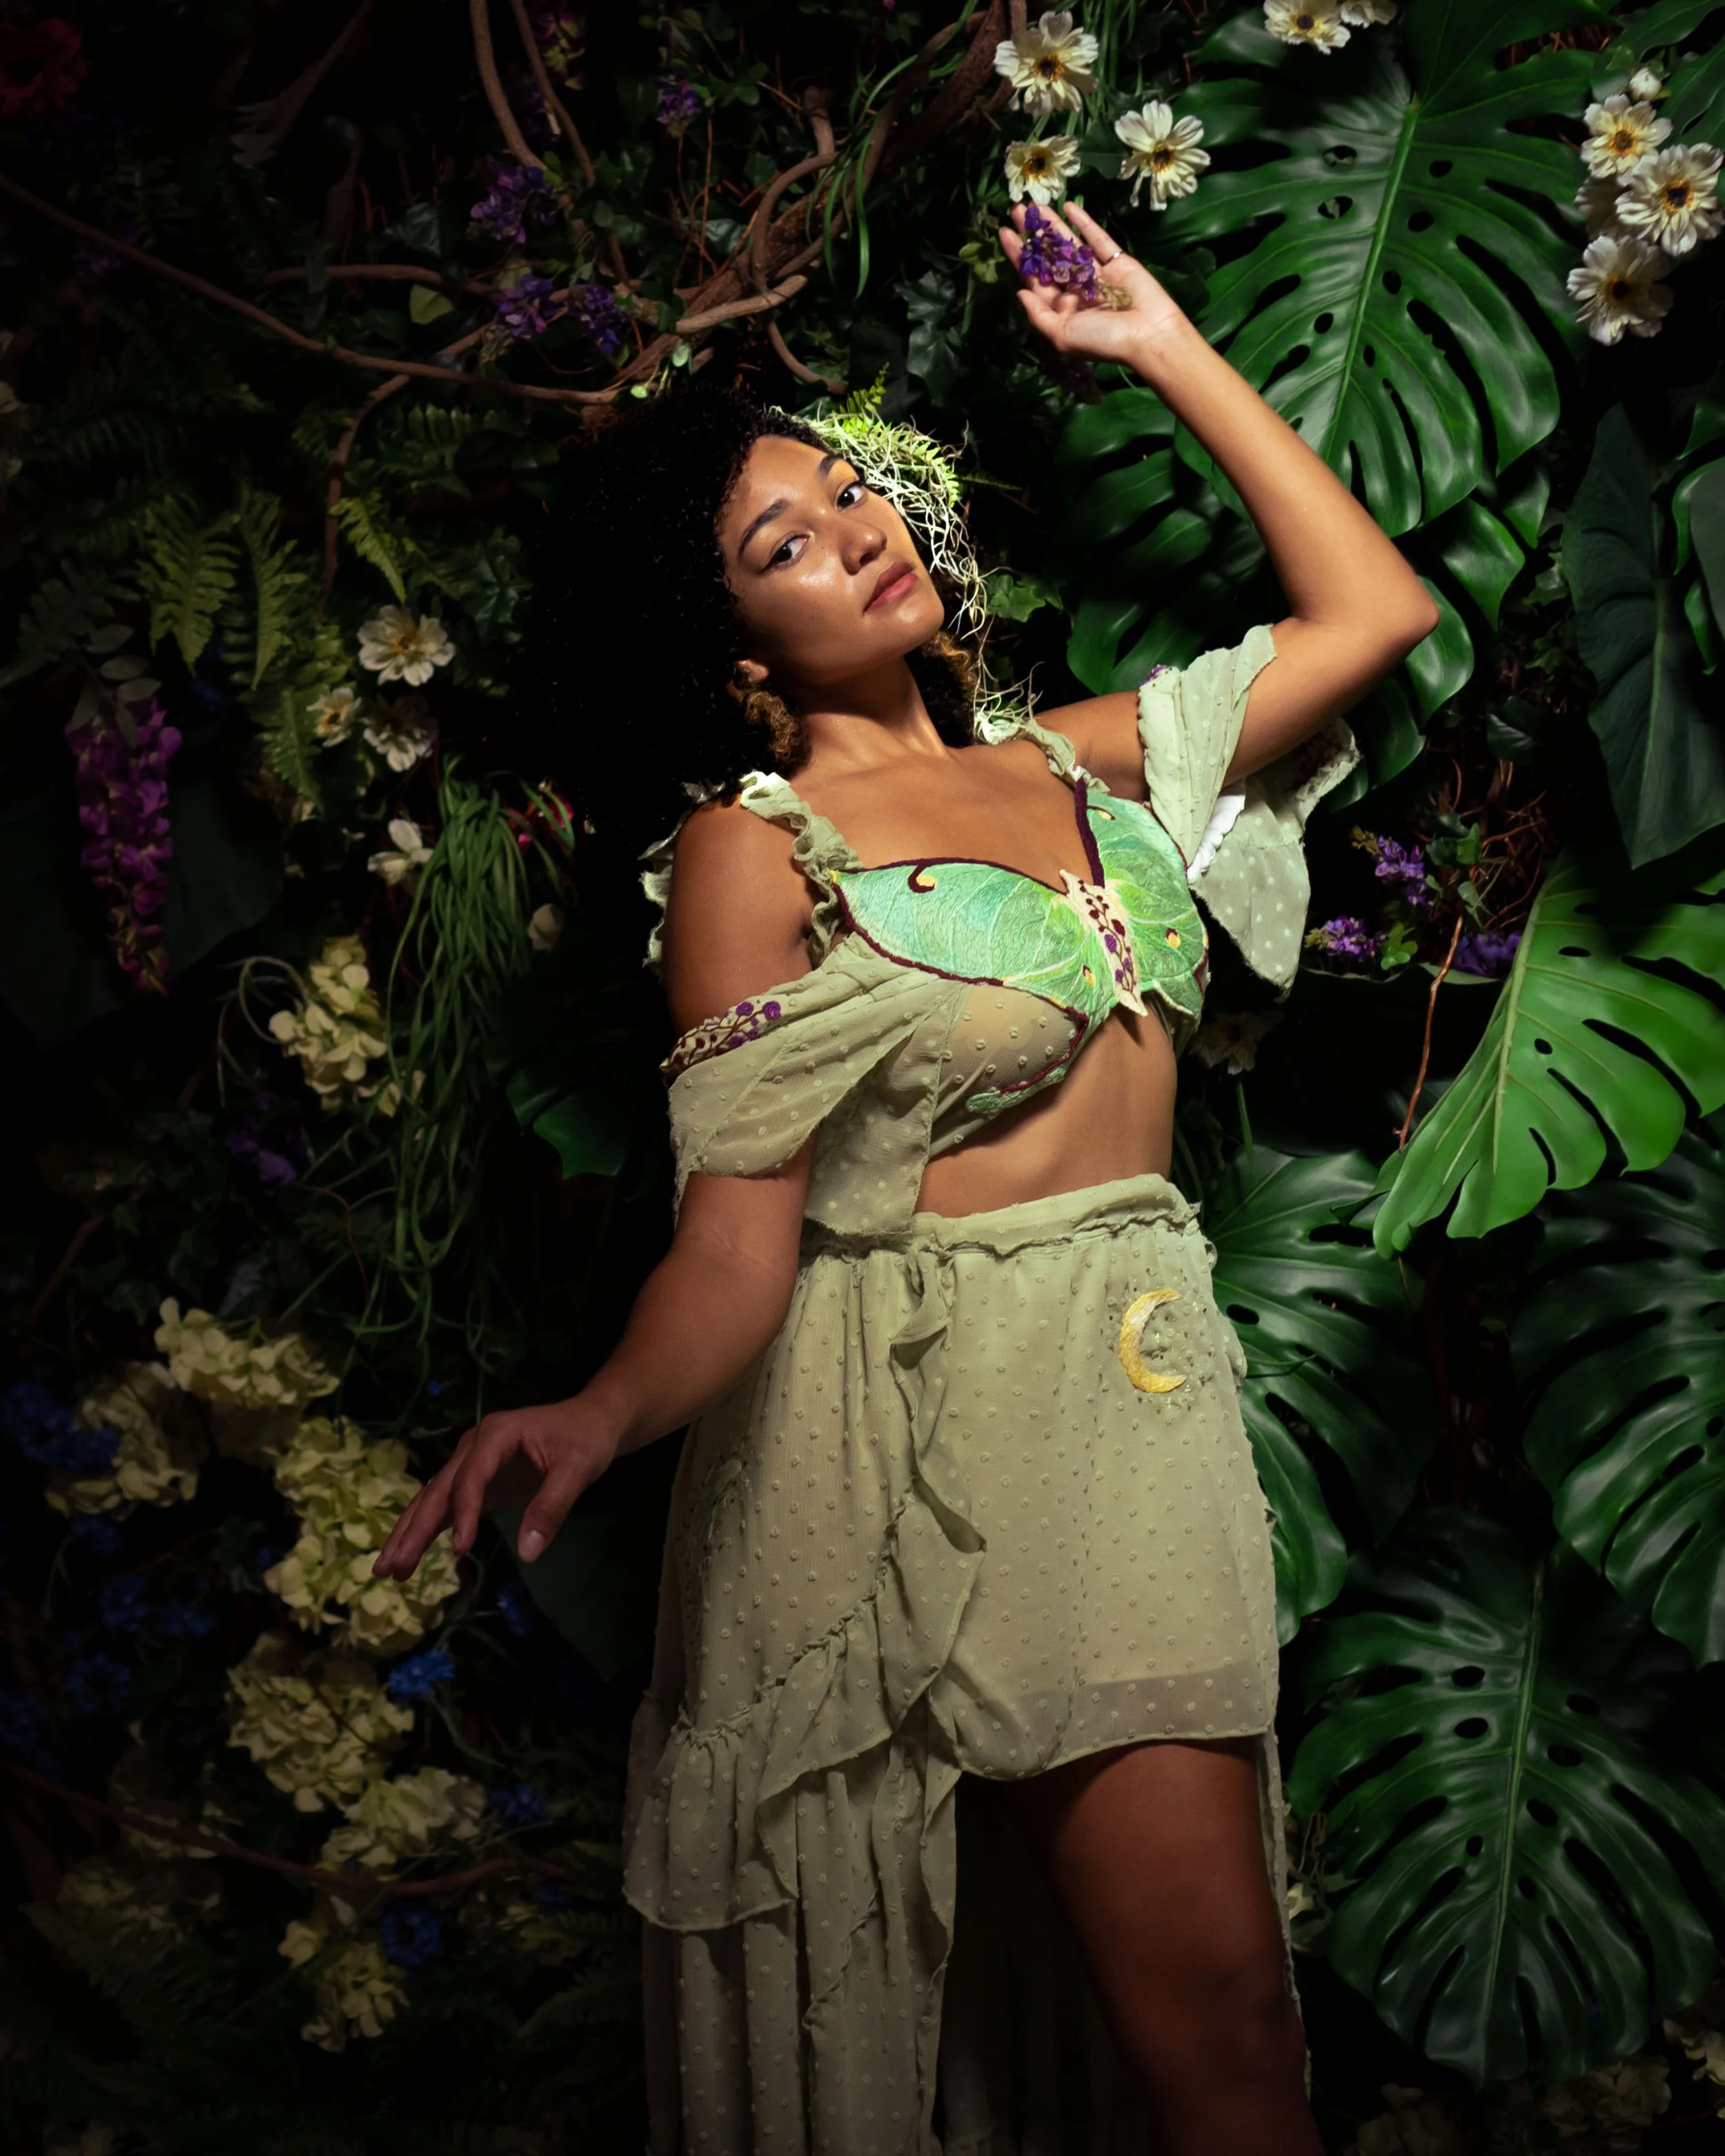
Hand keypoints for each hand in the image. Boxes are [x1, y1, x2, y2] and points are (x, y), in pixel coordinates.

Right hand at [371, 1392, 619, 1578]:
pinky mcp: (478, 1481)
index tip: (460, 1549)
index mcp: (497, 1434)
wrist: (590, 1421)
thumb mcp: (578, 1469)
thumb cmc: (585, 1439)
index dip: (464, 1512)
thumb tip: (529, 1552)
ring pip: (434, 1499)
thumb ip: (552, 1507)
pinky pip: (447, 1506)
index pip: (472, 1476)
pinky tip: (407, 1555)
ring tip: (386, 1569)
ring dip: (410, 1532)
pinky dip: (427, 1530)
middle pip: (440, 1489)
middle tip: (391, 1567)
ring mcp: (472, 1463)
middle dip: (414, 1529)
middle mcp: (475, 1445)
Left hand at [997, 198, 1190, 367]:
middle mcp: (1076, 290)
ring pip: (1070, 244)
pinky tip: (1068, 207)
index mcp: (1062, 309)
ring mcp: (1097, 274)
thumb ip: (1039, 315)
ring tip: (1035, 204)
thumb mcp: (1062, 335)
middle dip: (1032, 235)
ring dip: (1052, 225)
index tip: (1005, 233)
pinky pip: (1097, 238)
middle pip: (1049, 258)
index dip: (1020, 257)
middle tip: (1016, 209)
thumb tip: (1019, 293)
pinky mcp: (1117, 260)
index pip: (1035, 279)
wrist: (1148, 334)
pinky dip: (1084, 223)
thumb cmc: (1102, 339)